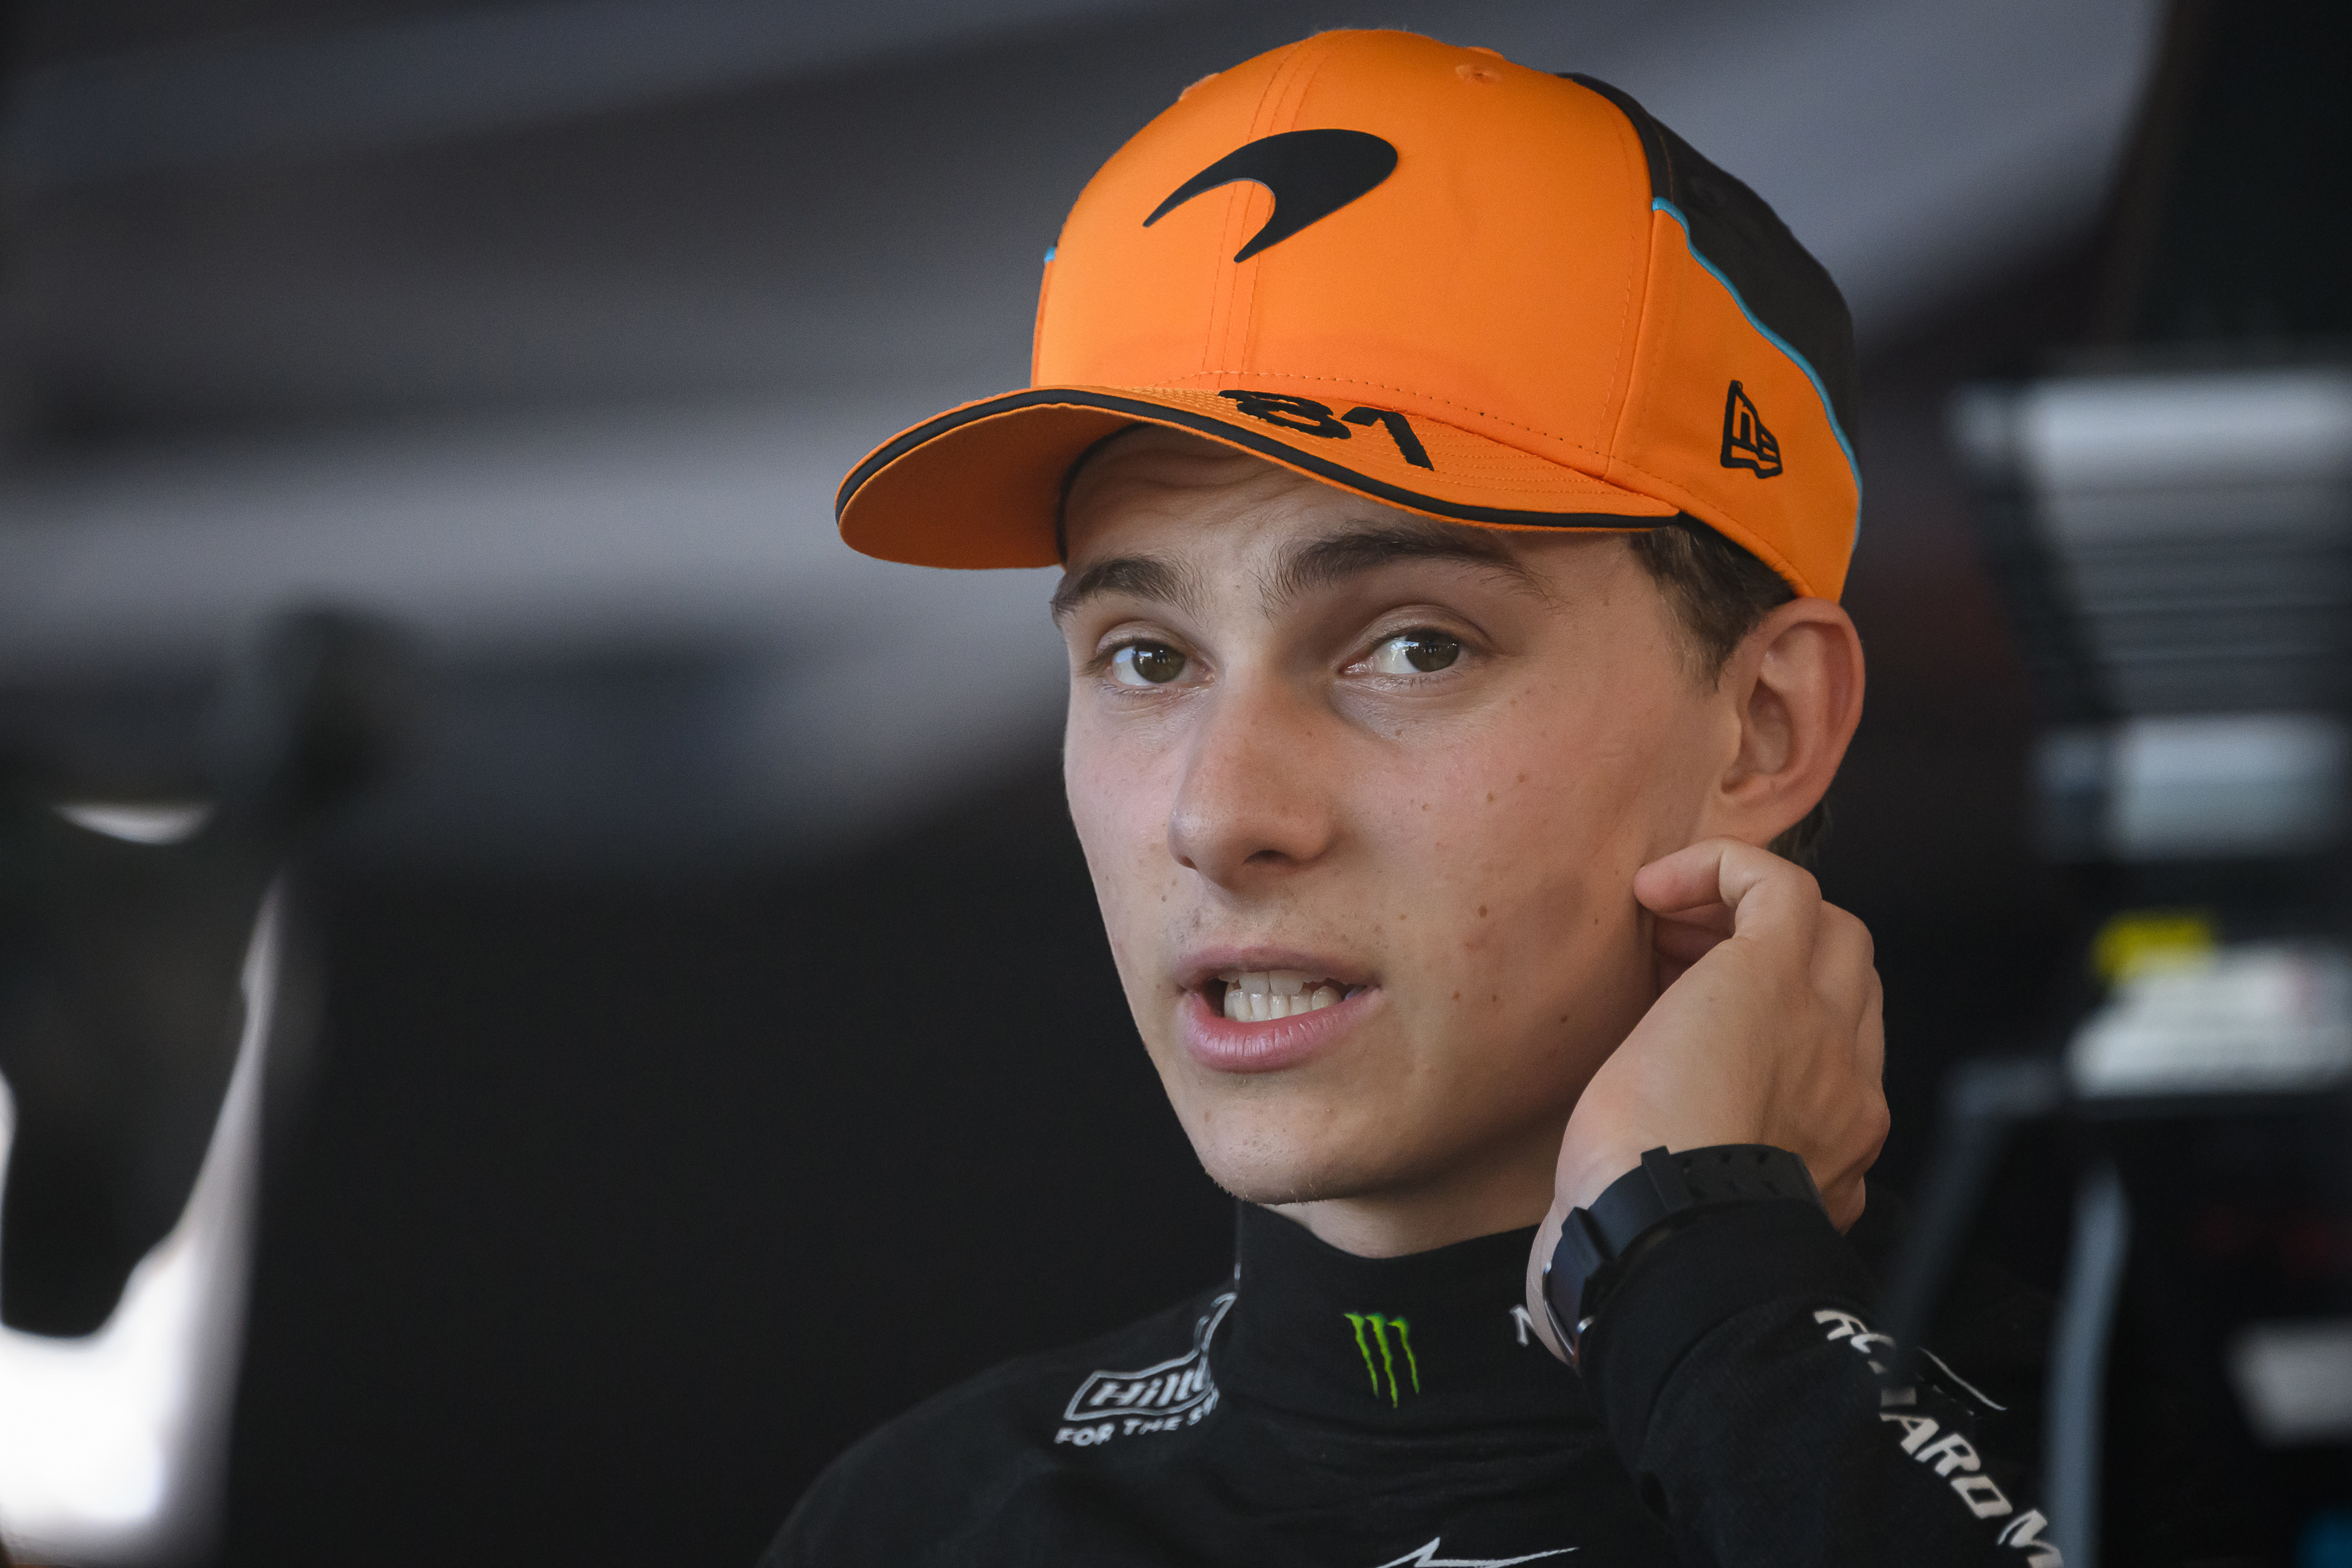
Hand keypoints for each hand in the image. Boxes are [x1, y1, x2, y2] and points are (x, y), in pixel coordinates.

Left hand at [1523, 839, 1886, 1355]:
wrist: (1666, 1236)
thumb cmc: (1651, 1247)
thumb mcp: (1677, 1225)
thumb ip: (1670, 1213)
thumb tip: (1602, 1233)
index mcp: (1828, 1148)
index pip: (1831, 1059)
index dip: (1775, 1023)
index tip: (1694, 1022)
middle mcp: (1848, 1087)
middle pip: (1848, 985)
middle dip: (1777, 961)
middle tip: (1686, 965)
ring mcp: (1822, 1028)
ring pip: (1831, 929)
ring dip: (1750, 916)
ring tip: (1671, 928)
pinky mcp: (1774, 977)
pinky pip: (1779, 884)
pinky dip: (1723, 868)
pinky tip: (1659, 890)